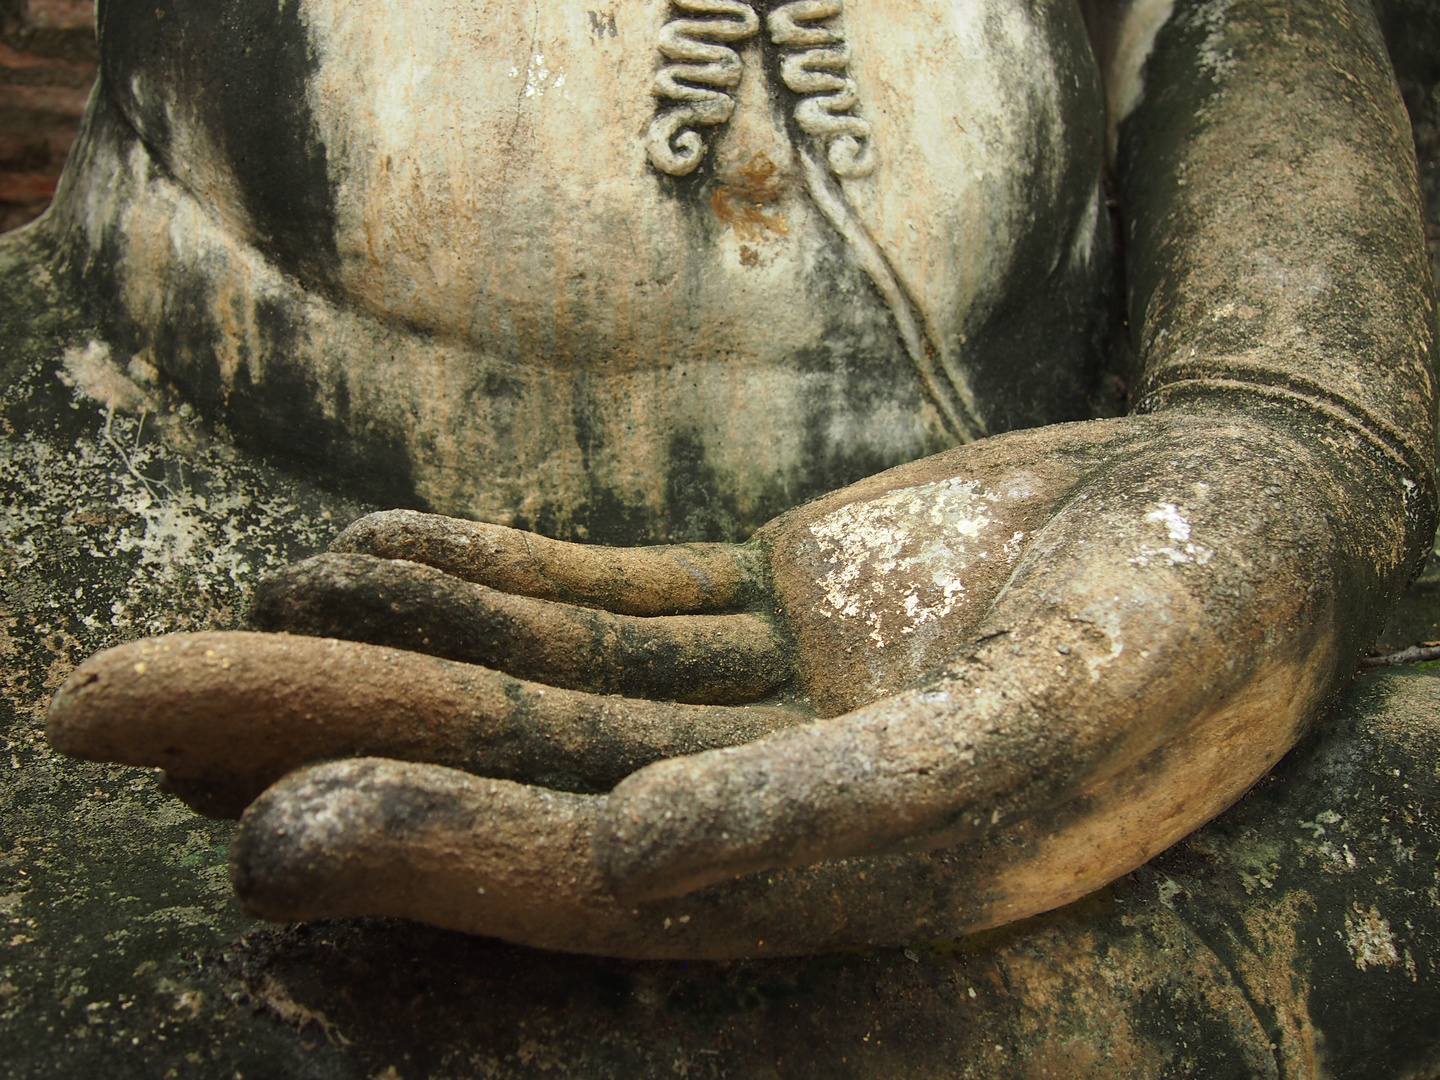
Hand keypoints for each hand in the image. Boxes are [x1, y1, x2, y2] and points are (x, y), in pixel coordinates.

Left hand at [46, 405, 1413, 953]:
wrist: (1259, 511)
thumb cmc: (1210, 614)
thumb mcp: (1074, 703)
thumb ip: (869, 801)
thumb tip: (630, 856)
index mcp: (859, 893)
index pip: (611, 909)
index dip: (438, 880)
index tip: (264, 843)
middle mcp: (783, 816)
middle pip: (526, 793)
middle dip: (328, 753)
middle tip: (113, 712)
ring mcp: (763, 710)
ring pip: (536, 694)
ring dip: (364, 659)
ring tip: (188, 638)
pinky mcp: (768, 614)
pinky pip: (598, 605)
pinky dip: (475, 579)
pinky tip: (348, 554)